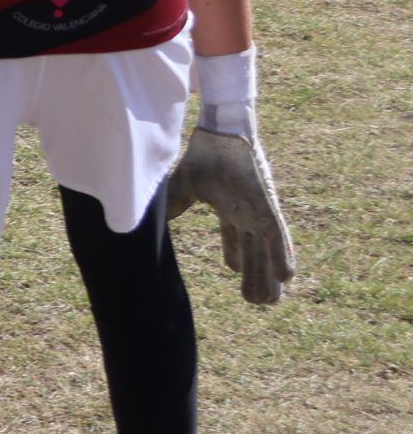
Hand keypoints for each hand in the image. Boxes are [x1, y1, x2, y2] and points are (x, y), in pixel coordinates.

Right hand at [167, 128, 296, 305]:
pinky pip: (277, 237)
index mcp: (229, 207)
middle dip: (256, 276)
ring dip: (268, 277)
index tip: (235, 272)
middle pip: (254, 252)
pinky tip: (287, 278)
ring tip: (271, 301)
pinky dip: (281, 256)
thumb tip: (147, 221)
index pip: (234, 238)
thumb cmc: (202, 155)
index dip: (237, 257)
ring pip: (267, 251)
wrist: (218, 132)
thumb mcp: (181, 188)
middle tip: (258, 301)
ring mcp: (258, 212)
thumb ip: (171, 206)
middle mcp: (246, 213)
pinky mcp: (267, 207)